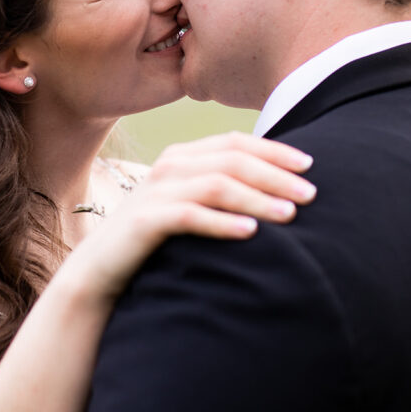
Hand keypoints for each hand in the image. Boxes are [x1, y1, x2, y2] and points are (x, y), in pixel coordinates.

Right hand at [62, 133, 315, 301]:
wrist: (99, 270)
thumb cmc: (155, 240)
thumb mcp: (187, 205)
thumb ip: (220, 189)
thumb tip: (278, 189)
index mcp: (182, 157)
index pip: (235, 142)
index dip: (274, 150)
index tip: (310, 164)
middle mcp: (169, 166)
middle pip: (231, 160)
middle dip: (275, 174)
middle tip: (310, 194)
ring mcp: (154, 192)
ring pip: (216, 184)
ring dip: (257, 197)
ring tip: (289, 215)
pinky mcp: (144, 221)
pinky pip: (190, 215)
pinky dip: (222, 222)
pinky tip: (250, 232)